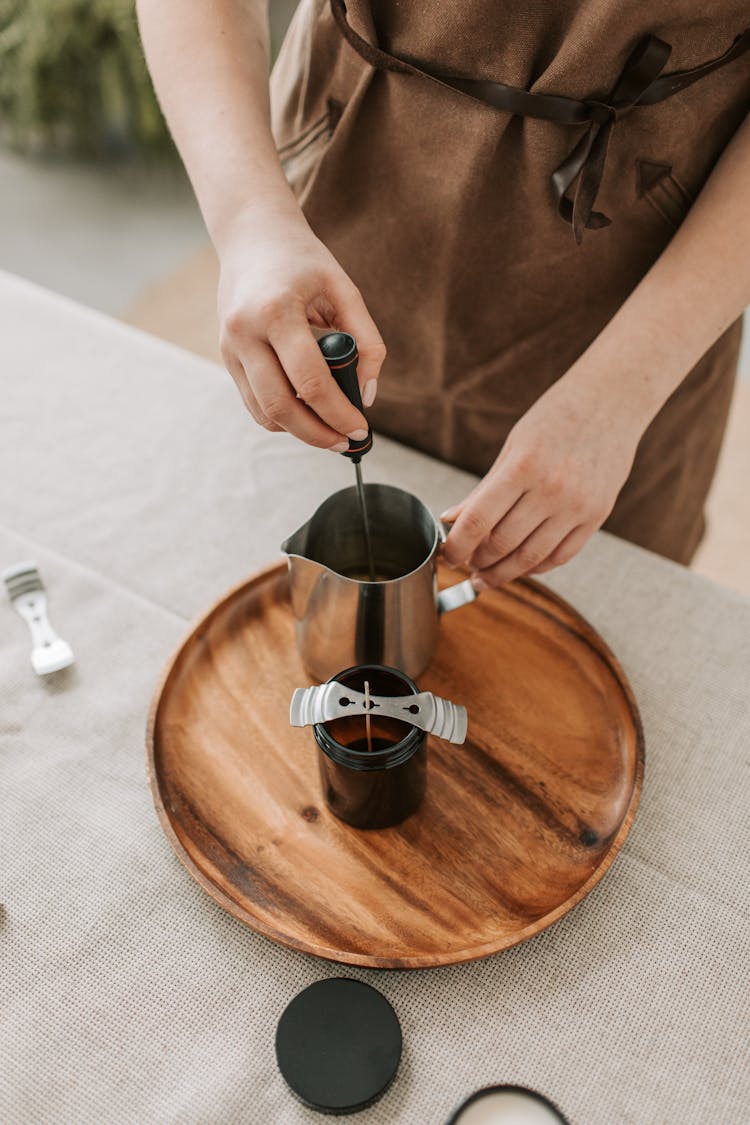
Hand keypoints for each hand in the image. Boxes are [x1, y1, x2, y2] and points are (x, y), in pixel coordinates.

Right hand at [218, 206, 385, 449]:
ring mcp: (229, 347)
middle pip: (281, 406)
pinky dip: (282, 416)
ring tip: (330, 430)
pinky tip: (306, 412)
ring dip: (299, 430)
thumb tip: (366, 395)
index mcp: (276, 311)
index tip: (360, 429)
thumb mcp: (345, 290)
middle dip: (317, 434)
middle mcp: (244, 332)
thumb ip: (366, 341)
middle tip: (345, 442)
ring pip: (263, 412)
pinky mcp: (226, 357)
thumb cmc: (303, 262)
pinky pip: (253, 403)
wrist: (252, 236)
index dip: (338, 413)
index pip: (310, 381)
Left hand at [441, 374, 643, 585]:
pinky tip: (520, 566)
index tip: (448, 556)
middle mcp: (552, 489)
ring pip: (531, 558)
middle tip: (466, 564)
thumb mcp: (512, 447)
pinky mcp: (598, 516)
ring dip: (503, 573)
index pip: (479, 521)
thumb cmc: (556, 418)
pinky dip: (537, 567)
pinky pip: (561, 556)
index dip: (457, 547)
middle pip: (503, 544)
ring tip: (486, 575)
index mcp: (523, 467)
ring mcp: (578, 506)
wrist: (612, 400)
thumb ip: (483, 490)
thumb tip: (451, 521)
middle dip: (477, 562)